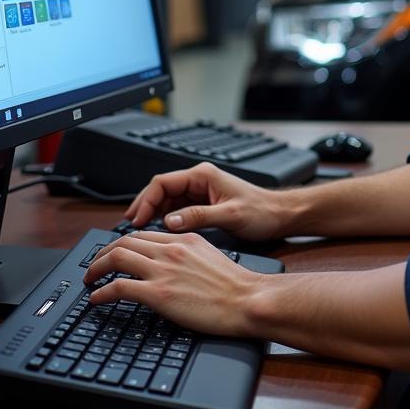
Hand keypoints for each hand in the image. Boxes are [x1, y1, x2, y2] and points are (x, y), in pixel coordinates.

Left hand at [82, 231, 260, 335]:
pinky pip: (118, 286)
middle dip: (103, 252)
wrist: (247, 299)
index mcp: (185, 238)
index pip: (144, 234)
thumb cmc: (235, 285)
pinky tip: (96, 298)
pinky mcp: (158, 293)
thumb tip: (172, 263)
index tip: (115, 253)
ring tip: (89, 279)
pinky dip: (101, 291)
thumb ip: (188, 254)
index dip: (124, 243)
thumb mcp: (210, 257)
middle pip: (125, 241)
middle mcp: (171, 249)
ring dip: (96, 268)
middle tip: (95, 265)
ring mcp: (163, 270)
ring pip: (116, 257)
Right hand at [124, 162, 287, 240]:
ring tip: (138, 232)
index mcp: (203, 176)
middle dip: (143, 206)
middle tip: (129, 226)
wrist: (280, 215)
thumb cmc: (261, 211)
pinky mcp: (203, 204)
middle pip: (161, 190)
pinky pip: (176, 209)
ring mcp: (200, 192)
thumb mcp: (230, 214)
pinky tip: (157, 233)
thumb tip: (169, 222)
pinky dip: (163, 219)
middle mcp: (199, 180)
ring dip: (151, 214)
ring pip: (166, 200)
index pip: (163, 182)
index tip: (136, 220)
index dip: (145, 200)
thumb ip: (199, 216)